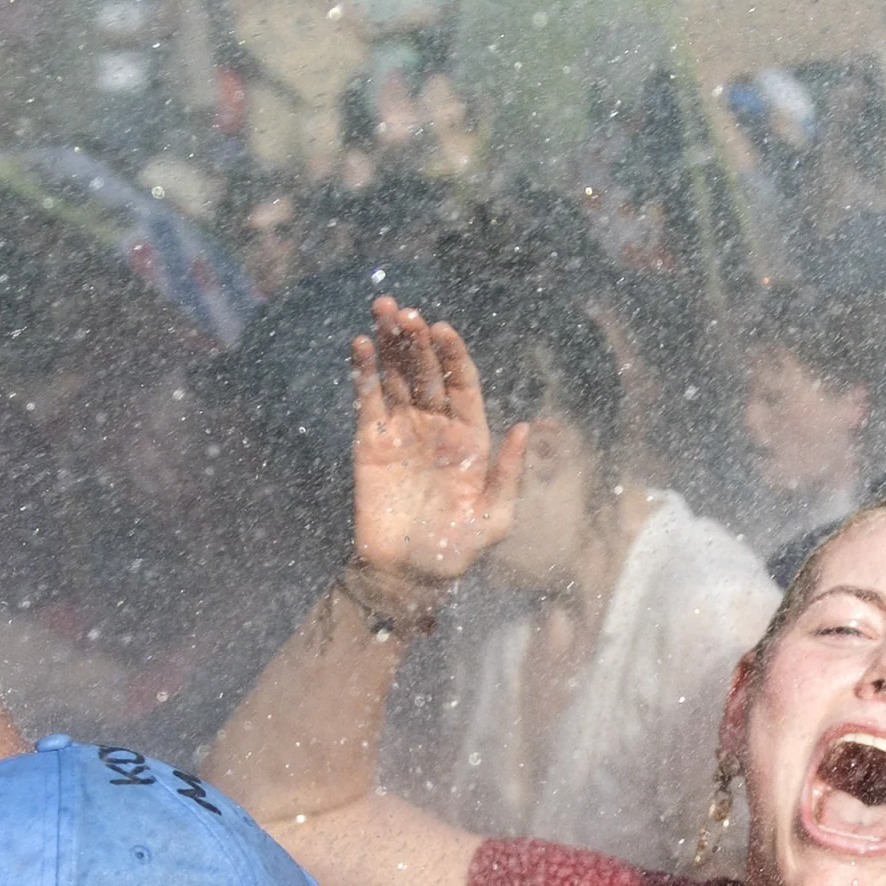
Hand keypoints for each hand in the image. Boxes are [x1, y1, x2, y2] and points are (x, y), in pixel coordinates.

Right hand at [347, 295, 527, 601]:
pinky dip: (363, 372)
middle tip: (403, 310)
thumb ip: (508, 474)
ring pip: (397, 376)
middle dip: (416, 340)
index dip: (452, 355)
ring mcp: (402, 432)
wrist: (406, 575)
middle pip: (427, 372)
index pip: (462, 384)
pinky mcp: (371, 443)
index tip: (441, 329)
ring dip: (389, 343)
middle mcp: (436, 427)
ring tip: (382, 310)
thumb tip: (525, 427)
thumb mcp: (494, 518)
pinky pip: (367, 400)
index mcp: (470, 438)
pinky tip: (359, 344)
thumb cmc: (456, 551)